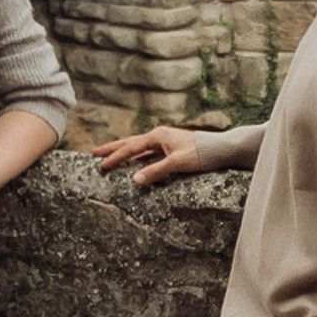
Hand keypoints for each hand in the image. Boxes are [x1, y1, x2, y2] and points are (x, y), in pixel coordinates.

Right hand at [91, 128, 222, 187]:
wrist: (221, 149)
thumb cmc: (201, 154)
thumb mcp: (177, 163)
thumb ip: (156, 172)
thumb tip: (134, 180)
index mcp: (158, 136)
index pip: (131, 147)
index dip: (115, 157)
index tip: (100, 164)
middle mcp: (159, 136)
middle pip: (131, 142)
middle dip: (113, 148)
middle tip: (95, 153)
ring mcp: (165, 142)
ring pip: (139, 147)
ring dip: (124, 152)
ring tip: (110, 155)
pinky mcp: (171, 149)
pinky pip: (149, 153)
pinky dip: (138, 157)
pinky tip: (135, 163)